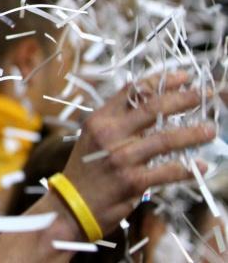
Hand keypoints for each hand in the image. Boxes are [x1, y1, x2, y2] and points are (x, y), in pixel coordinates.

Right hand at [61, 72, 213, 234]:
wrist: (71, 205)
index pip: (132, 91)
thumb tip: (151, 103)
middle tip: (204, 95)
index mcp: (99, 119)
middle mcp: (109, 134)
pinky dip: (187, 168)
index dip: (160, 81)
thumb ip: (118, 121)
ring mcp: (120, 158)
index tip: (183, 77)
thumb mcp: (93, 137)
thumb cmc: (86, 169)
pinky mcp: (132, 182)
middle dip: (182, 99)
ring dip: (192, 133)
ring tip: (210, 130)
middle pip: (151, 108)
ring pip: (164, 139)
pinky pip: (167, 172)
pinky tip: (201, 165)